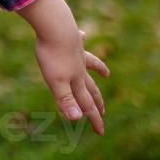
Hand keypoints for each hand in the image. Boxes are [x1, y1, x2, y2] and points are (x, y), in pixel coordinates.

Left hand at [17, 0, 109, 134]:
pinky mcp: (71, 38)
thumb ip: (66, 100)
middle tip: (103, 112)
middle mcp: (80, 69)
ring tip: (106, 74)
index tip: (101, 132)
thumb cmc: (53, 55)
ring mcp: (77, 53)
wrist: (56, 27)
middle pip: (90, 88)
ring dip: (98, 69)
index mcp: (76, 81)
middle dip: (96, 102)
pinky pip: (79, 40)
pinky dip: (82, 39)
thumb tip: (76, 119)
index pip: (86, 105)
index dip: (94, 120)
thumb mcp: (56, 81)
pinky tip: (83, 35)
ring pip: (90, 64)